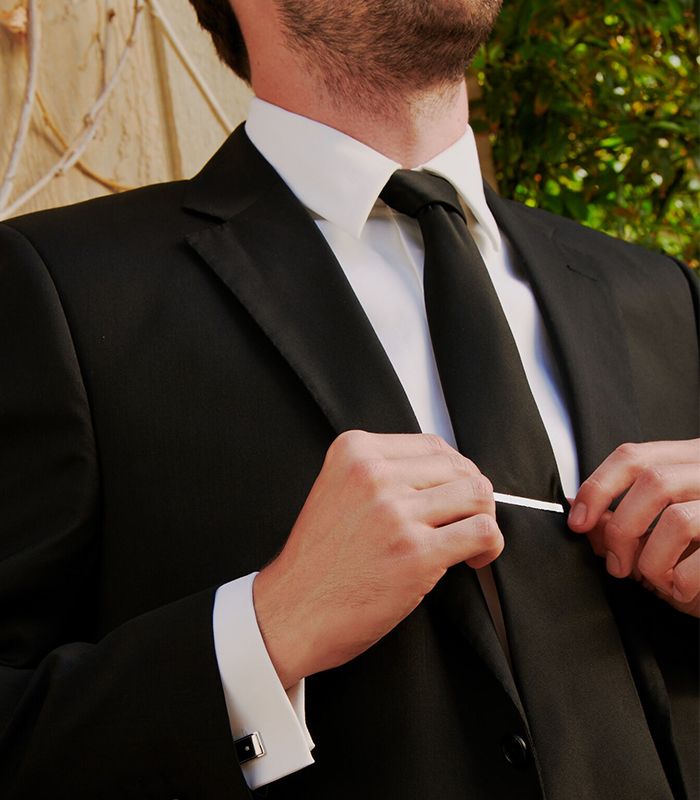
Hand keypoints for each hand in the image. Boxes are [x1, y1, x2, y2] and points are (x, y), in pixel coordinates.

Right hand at [253, 430, 502, 687]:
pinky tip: (474, 559)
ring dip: (483, 517)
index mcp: (354, 451)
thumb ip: (383, 474)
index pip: (433, 445)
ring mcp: (394, 512)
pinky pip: (482, 531)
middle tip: (464, 522)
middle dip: (471, 496)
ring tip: (470, 540)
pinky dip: (490, 544)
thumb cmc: (319, 560)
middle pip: (458, 467)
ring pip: (477, 493)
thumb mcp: (338, 490)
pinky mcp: (415, 552)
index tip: (451, 497)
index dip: (453, 473)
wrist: (291, 611)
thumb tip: (448, 475)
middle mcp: (373, 474)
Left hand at [568, 439, 699, 615]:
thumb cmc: (699, 555)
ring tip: (657, 579)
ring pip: (677, 519)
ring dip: (652, 560)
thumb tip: (581, 513)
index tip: (578, 521)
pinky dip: (681, 580)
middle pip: (653, 481)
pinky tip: (683, 588)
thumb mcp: (657, 534)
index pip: (633, 456)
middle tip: (617, 564)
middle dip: (622, 529)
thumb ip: (621, 520)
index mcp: (689, 460)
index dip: (597, 487)